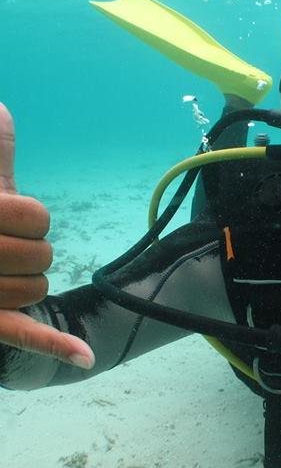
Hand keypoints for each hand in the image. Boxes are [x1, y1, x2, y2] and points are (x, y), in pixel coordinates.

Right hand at [0, 103, 94, 368]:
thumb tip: (1, 110)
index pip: (36, 217)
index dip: (30, 217)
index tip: (4, 216)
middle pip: (43, 254)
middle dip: (28, 250)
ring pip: (37, 289)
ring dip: (24, 282)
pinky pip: (20, 334)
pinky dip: (55, 345)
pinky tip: (85, 357)